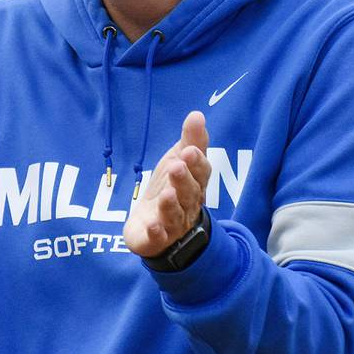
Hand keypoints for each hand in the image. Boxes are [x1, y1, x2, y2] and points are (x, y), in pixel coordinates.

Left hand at [124, 111, 211, 258]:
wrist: (152, 225)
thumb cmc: (171, 188)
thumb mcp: (178, 161)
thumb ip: (190, 141)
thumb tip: (197, 114)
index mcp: (194, 184)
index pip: (200, 174)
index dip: (196, 163)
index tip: (189, 150)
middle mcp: (187, 205)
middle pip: (189, 194)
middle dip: (184, 180)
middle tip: (177, 166)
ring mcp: (172, 224)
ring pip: (175, 214)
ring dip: (171, 204)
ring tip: (167, 193)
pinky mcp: (155, 239)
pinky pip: (158, 237)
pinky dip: (156, 231)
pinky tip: (152, 224)